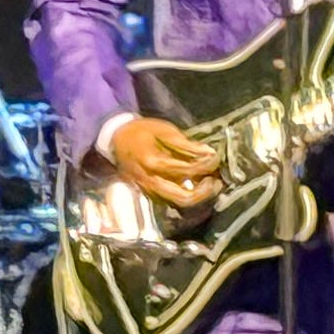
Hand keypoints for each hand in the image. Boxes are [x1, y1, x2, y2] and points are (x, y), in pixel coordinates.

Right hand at [105, 116, 226, 211]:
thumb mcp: (163, 130)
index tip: (215, 156)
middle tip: (216, 180)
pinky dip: (187, 194)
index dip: (205, 165)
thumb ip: (186, 144)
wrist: (117, 139)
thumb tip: (208, 153)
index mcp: (151, 162)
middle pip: (182, 197)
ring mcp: (149, 190)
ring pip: (178, 202)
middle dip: (204, 192)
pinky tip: (196, 183)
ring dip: (197, 195)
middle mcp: (149, 181)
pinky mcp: (150, 194)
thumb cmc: (141, 132)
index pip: (185, 170)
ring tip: (209, 182)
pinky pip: (172, 200)